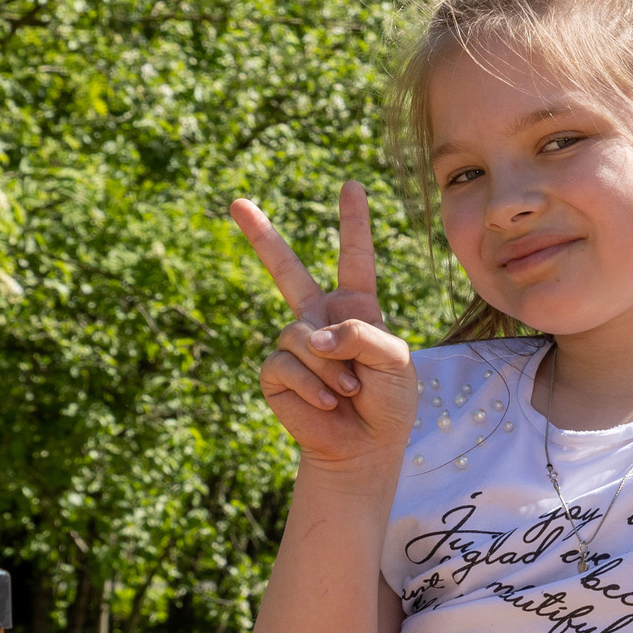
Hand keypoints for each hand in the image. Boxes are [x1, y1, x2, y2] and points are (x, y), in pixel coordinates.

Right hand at [231, 184, 414, 472]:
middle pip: (286, 270)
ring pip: (301, 337)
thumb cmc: (389, 401)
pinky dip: (314, 387)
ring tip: (350, 390)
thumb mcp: (395, 360)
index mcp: (356, 307)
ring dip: (332, 369)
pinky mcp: (276, 372)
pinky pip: (287, 365)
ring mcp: (295, 343)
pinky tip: (330, 403)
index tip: (352, 186)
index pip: (355, 258)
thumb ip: (361, 334)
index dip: (354, 223)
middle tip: (237, 202)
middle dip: (261, 236)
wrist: (367, 446)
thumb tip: (310, 336)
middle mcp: (320, 318)